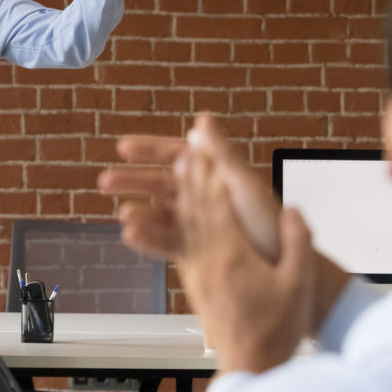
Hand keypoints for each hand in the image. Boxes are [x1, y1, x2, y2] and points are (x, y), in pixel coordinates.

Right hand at [98, 114, 280, 260]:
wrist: (287, 272)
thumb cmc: (270, 228)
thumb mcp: (244, 186)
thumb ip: (220, 154)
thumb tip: (201, 118)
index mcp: (216, 176)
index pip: (177, 155)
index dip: (148, 150)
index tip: (122, 147)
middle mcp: (205, 197)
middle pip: (160, 183)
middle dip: (131, 181)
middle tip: (104, 181)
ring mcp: (200, 223)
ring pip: (160, 212)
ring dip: (139, 211)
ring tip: (122, 215)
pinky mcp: (197, 249)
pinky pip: (167, 240)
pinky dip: (148, 239)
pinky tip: (130, 238)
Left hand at [174, 145, 313, 373]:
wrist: (251, 365)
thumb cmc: (276, 327)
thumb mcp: (297, 281)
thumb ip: (296, 241)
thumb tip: (292, 210)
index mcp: (231, 252)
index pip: (215, 202)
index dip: (208, 174)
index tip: (201, 151)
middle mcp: (206, 257)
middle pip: (193, 208)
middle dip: (189, 177)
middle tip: (183, 152)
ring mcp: (196, 271)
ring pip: (181, 225)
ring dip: (176, 198)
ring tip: (169, 178)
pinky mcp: (193, 284)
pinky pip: (178, 247)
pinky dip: (173, 226)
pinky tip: (174, 222)